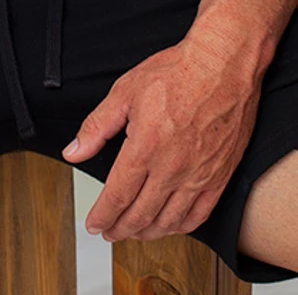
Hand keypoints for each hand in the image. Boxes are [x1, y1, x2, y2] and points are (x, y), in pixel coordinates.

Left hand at [61, 20, 264, 242]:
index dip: (102, 216)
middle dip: (120, 228)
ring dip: (148, 233)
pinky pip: (200, 214)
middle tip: (110, 231)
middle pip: (140, 215)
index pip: (117, 196)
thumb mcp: (125, 91)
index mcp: (145, 147)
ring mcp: (199, 174)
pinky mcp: (221, 174)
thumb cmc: (178, 71)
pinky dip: (181, 227)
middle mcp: (172, 167)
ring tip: (135, 231)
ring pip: (169, 221)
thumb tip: (74, 151)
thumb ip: (96, 126)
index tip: (94, 223)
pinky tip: (172, 225)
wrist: (223, 63)